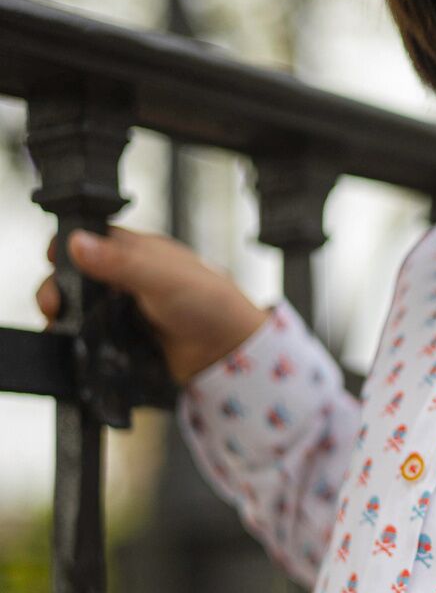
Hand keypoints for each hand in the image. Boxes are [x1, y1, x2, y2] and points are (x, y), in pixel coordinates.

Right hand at [35, 224, 271, 386]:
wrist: (228, 353)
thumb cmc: (209, 303)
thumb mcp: (161, 276)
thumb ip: (119, 262)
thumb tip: (77, 243)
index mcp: (135, 251)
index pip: (88, 239)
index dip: (66, 247)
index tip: (51, 260)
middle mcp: (126, 277)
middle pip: (75, 276)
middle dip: (57, 288)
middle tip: (54, 305)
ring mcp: (124, 308)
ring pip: (79, 306)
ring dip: (64, 315)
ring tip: (58, 325)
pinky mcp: (124, 337)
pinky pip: (90, 335)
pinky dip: (78, 338)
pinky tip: (70, 343)